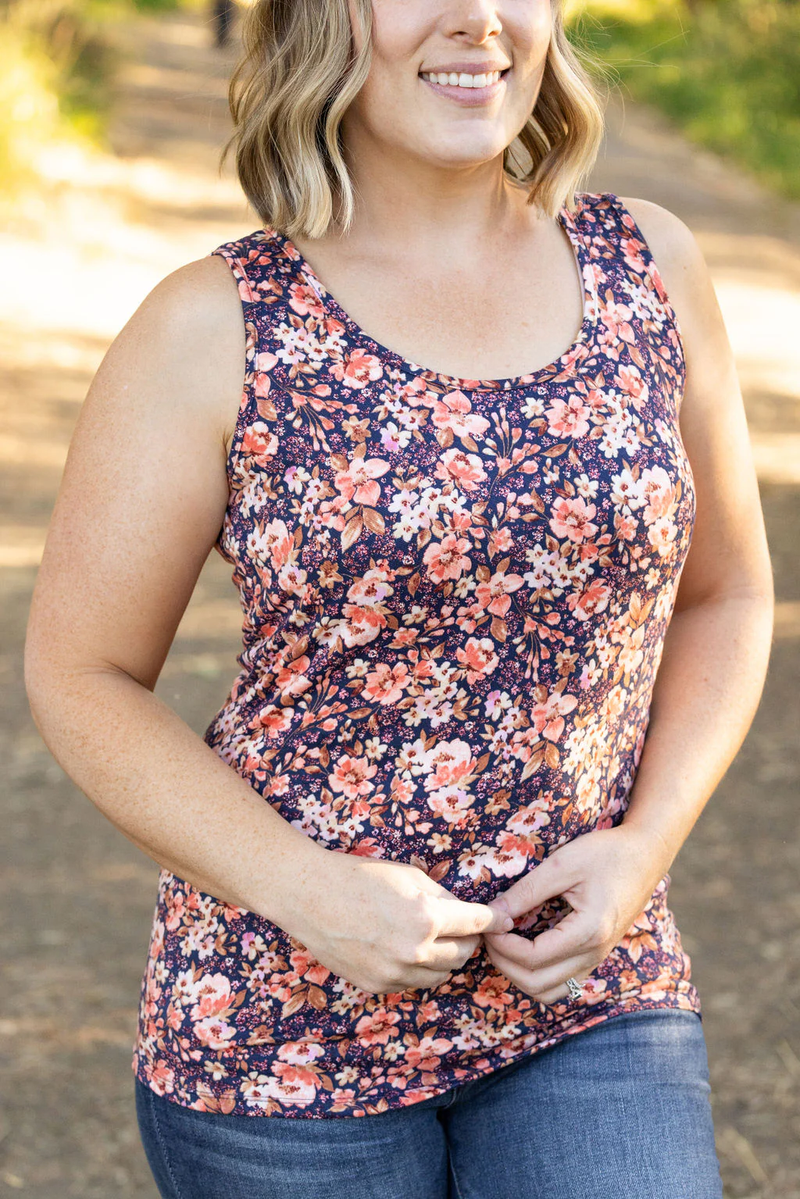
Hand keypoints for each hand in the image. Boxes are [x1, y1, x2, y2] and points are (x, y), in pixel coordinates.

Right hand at [288, 852, 514, 995]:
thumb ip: (442, 897)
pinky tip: (410, 950)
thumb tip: (465, 912)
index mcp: (426, 919)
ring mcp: (395, 974)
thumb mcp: (409, 876)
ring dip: (447, 957)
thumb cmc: (359, 877)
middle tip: (464, 926)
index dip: (494, 921)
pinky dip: (420, 969)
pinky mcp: (378, 986)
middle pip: (463, 954)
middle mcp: (414, 952)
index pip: (475, 924)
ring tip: (437, 938)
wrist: (310, 897)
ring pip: (442, 975)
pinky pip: (414, 984)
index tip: (506, 921)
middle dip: (468, 939)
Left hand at [483, 825, 671, 1004]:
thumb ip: (526, 891)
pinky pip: (561, 982)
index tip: (488, 922)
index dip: (502, 945)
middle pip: (536, 983)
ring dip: (519, 975)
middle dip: (504, 963)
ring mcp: (597, 959)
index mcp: (588, 931)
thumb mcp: (562, 865)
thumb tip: (492, 913)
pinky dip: (536, 975)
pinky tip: (523, 947)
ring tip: (504, 943)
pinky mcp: (595, 955)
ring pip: (549, 991)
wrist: (645, 856)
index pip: (532, 958)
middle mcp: (594, 954)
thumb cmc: (606, 853)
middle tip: (489, 934)